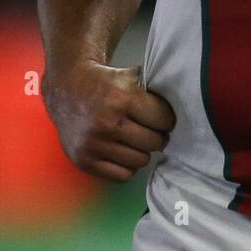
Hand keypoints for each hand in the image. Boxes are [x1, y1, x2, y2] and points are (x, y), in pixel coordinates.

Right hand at [42, 61, 175, 182]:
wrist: (66, 88)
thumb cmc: (105, 82)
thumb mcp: (129, 75)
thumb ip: (154, 89)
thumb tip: (184, 104)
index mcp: (122, 99)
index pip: (163, 120)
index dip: (167, 119)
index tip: (162, 117)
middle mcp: (107, 123)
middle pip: (154, 142)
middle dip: (157, 135)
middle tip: (151, 129)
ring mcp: (94, 145)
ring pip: (141, 160)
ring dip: (142, 151)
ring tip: (136, 139)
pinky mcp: (84, 161)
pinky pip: (122, 175)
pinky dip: (127, 165)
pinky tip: (123, 151)